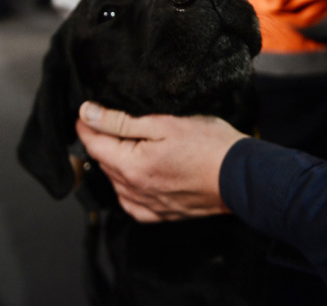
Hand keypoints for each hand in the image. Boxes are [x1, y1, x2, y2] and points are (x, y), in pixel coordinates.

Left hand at [75, 102, 248, 221]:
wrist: (241, 177)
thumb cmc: (209, 146)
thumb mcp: (163, 123)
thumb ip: (121, 121)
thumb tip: (88, 114)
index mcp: (131, 167)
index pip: (93, 144)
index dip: (86, 125)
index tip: (85, 112)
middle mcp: (133, 191)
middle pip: (104, 162)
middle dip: (102, 141)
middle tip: (109, 121)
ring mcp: (147, 206)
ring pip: (117, 182)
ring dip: (116, 163)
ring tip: (131, 144)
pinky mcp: (160, 215)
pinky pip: (132, 201)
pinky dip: (129, 186)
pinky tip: (139, 173)